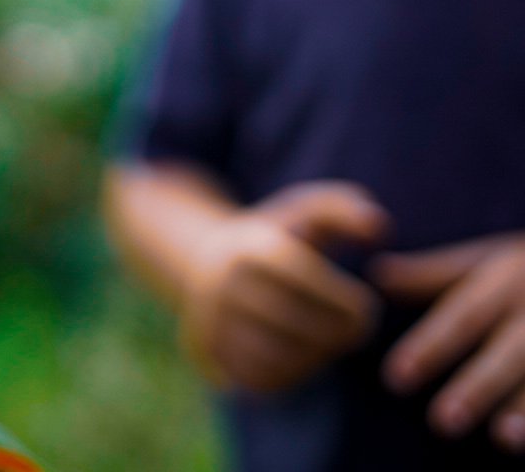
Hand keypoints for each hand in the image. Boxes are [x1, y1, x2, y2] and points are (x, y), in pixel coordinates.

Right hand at [180, 181, 386, 392]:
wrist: (205, 260)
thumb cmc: (274, 235)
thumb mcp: (303, 209)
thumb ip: (344, 208)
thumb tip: (380, 226)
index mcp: (249, 248)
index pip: (306, 281)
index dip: (346, 301)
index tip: (368, 307)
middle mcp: (224, 285)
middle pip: (296, 322)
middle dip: (340, 333)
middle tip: (359, 332)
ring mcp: (215, 321)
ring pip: (280, 355)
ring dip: (320, 356)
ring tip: (335, 342)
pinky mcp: (215, 351)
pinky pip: (263, 376)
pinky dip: (294, 373)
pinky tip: (308, 355)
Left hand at [376, 234, 524, 452]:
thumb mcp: (486, 259)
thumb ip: (434, 274)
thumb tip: (377, 274)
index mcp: (506, 281)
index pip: (462, 317)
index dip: (430, 347)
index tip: (395, 379)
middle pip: (508, 352)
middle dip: (477, 386)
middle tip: (442, 422)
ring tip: (502, 438)